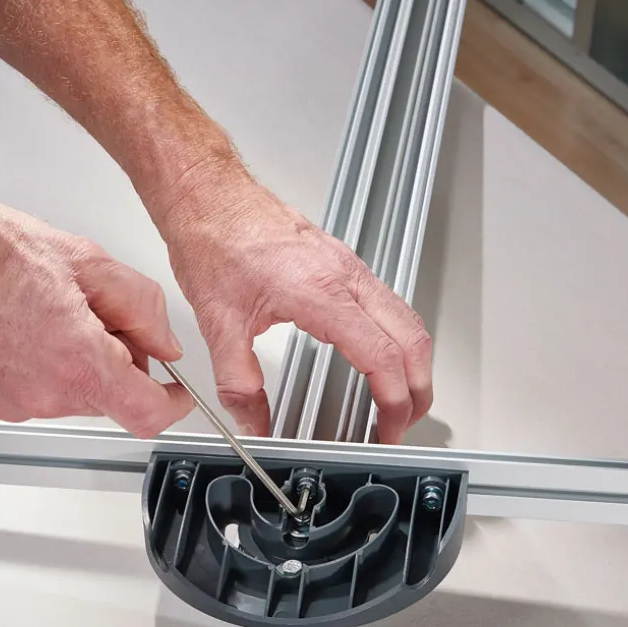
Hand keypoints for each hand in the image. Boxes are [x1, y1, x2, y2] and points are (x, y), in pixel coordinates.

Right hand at [0, 176, 193, 435]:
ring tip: (53, 306)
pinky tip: (29, 320)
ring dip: (84, 358)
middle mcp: (46, 393)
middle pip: (113, 398)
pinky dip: (52, 362)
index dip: (172, 404)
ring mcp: (16, 401)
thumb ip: (140, 308)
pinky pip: (44, 389)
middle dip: (121, 360)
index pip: (147, 414)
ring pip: (79, 393)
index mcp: (77, 361)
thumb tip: (163, 342)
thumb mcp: (86, 260)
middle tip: (99, 309)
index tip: (176, 388)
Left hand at [161, 173, 432, 442]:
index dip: (393, 403)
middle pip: (412, 340)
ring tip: (399, 399)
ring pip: (408, 319)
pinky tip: (380, 356)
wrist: (209, 196)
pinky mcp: (344, 262)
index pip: (381, 357)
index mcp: (321, 293)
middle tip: (402, 424)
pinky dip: (399, 338)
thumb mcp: (218, 325)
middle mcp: (345, 277)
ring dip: (414, 364)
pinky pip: (391, 303)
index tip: (386, 430)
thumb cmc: (214, 241)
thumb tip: (253, 422)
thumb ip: (238, 384)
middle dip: (418, 390)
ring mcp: (350, 267)